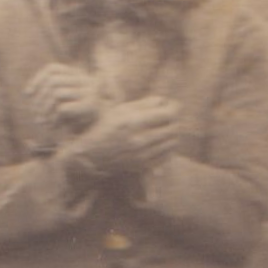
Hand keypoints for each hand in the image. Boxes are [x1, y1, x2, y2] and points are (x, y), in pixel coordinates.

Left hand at [25, 63, 101, 139]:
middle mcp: (85, 80)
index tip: (27, 94)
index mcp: (78, 74)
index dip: (36, 80)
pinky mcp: (90, 106)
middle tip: (35, 113)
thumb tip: (28, 92)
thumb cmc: (79, 116)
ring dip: (45, 109)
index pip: (52, 69)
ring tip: (42, 121)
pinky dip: (54, 118)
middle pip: (53, 80)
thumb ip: (50, 93)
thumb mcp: (65, 101)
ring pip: (56, 92)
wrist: (103, 129)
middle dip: (39, 98)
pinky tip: (54, 127)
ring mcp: (89, 92)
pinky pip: (63, 107)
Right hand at [63, 96, 182, 178]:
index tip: (172, 105)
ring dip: (173, 133)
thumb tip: (164, 101)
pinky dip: (168, 147)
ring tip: (165, 128)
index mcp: (134, 122)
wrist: (92, 155)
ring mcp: (143, 155)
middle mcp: (140, 139)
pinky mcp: (144, 165)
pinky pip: (167, 156)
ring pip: (173, 142)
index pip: (168, 113)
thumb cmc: (105, 127)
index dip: (174, 107)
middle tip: (169, 116)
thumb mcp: (120, 110)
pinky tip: (161, 141)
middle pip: (173, 127)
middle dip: (175, 119)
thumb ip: (144, 104)